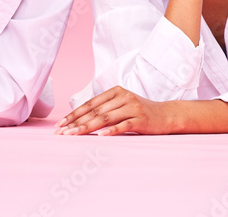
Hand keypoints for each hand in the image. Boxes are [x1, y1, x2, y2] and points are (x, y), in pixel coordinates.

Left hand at [55, 86, 175, 135]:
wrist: (167, 115)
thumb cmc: (141, 111)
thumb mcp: (123, 104)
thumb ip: (105, 107)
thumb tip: (79, 118)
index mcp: (117, 91)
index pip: (91, 103)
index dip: (74, 114)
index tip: (61, 124)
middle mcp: (124, 97)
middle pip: (95, 111)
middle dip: (76, 123)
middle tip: (61, 133)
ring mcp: (133, 108)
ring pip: (106, 118)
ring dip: (87, 127)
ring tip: (73, 135)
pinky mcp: (141, 120)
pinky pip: (123, 125)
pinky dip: (111, 131)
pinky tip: (100, 136)